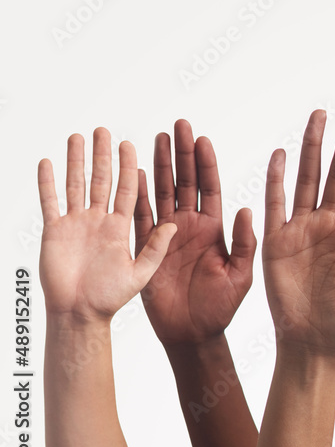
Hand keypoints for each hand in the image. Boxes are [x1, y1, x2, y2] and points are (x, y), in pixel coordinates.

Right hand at [38, 128, 175, 322]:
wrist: (80, 316)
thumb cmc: (112, 299)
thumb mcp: (143, 274)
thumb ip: (156, 249)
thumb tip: (175, 224)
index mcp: (122, 227)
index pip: (128, 189)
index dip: (128, 166)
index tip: (131, 144)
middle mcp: (99, 221)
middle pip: (102, 180)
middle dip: (103, 155)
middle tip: (103, 130)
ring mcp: (76, 224)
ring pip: (76, 185)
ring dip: (75, 161)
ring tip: (76, 137)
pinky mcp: (54, 232)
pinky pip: (50, 202)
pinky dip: (47, 183)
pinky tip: (47, 162)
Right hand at [134, 120, 256, 345]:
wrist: (193, 334)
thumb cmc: (221, 307)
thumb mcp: (240, 274)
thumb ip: (244, 242)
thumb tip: (246, 209)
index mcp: (215, 228)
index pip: (211, 187)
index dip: (206, 163)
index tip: (202, 138)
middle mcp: (191, 225)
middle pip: (185, 181)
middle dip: (181, 153)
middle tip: (178, 125)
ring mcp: (167, 235)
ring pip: (162, 192)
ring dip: (158, 165)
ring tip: (156, 138)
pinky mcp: (146, 248)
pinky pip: (140, 217)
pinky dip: (137, 196)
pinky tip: (133, 173)